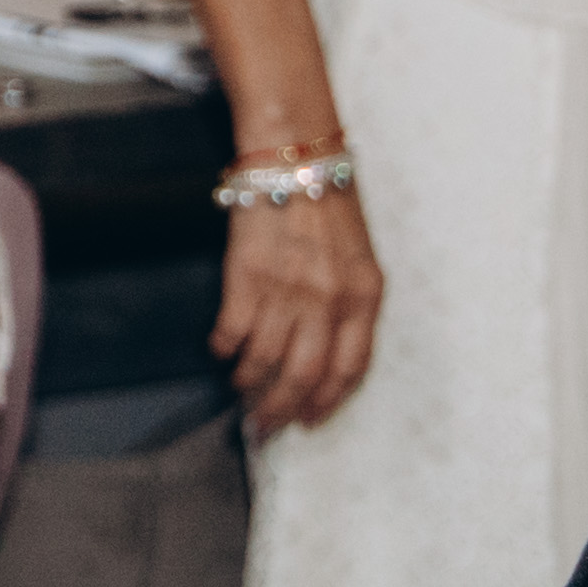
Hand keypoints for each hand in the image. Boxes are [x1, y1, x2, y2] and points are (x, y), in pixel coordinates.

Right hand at [213, 182, 380, 433]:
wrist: (293, 160)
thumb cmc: (328, 207)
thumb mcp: (360, 259)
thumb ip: (349, 305)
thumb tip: (322, 350)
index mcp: (364, 297)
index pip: (349, 369)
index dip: (327, 402)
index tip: (309, 419)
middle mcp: (328, 300)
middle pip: (305, 375)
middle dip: (282, 408)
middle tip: (265, 425)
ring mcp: (286, 290)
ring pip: (266, 359)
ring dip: (250, 381)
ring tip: (241, 388)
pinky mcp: (246, 276)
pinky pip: (234, 331)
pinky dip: (226, 348)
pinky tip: (223, 351)